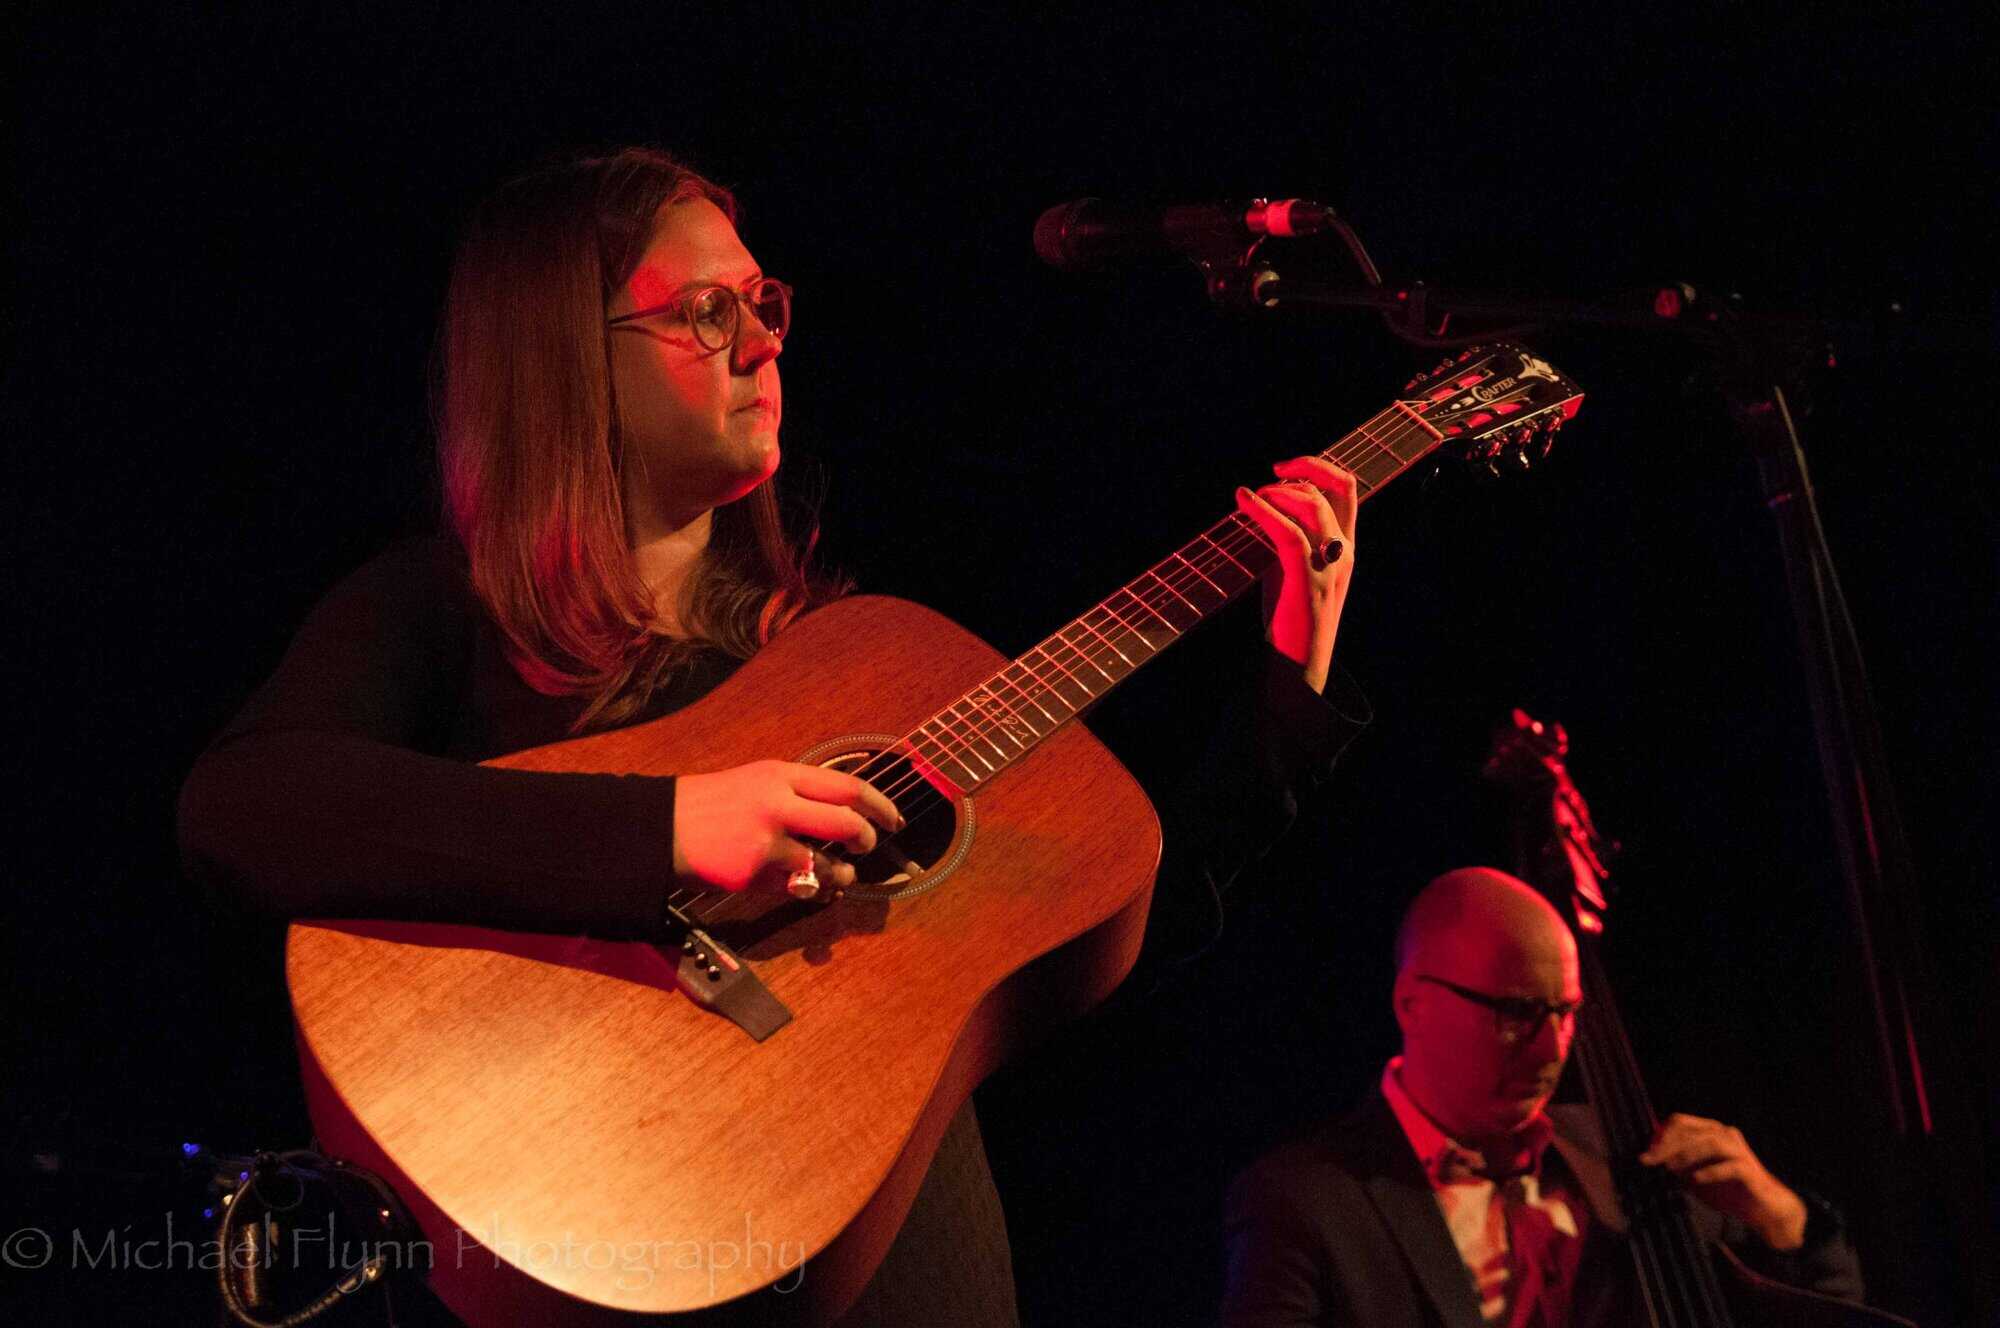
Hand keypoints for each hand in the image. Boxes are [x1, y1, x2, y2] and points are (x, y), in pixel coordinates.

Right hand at [672, 761, 902, 894]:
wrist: (664, 828)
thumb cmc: (715, 805)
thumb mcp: (757, 781)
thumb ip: (799, 792)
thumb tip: (847, 809)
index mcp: (782, 775)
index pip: (847, 786)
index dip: (879, 805)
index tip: (894, 819)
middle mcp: (778, 803)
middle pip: (847, 823)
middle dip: (866, 839)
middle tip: (868, 845)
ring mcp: (768, 840)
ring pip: (828, 864)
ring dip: (844, 874)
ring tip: (842, 874)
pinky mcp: (756, 873)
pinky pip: (801, 888)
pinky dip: (814, 891)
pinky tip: (811, 888)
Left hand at [1234, 457, 1357, 693]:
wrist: (1298, 664)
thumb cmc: (1291, 618)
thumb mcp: (1293, 568)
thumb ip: (1288, 539)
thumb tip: (1261, 509)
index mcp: (1346, 547)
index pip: (1347, 490)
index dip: (1318, 467)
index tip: (1283, 469)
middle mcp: (1345, 552)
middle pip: (1335, 488)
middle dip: (1300, 471)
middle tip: (1268, 480)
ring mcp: (1329, 565)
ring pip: (1312, 505)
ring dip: (1278, 492)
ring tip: (1252, 498)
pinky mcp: (1307, 579)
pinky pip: (1287, 532)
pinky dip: (1262, 511)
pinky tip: (1243, 501)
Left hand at [1640, 1112, 1809, 1250]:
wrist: (1760, 1209)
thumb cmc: (1725, 1190)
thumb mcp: (1692, 1176)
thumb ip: (1675, 1165)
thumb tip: (1649, 1159)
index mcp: (1710, 1132)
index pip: (1681, 1122)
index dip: (1661, 1136)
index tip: (1646, 1155)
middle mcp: (1725, 1135)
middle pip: (1692, 1131)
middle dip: (1668, 1146)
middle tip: (1651, 1162)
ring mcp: (1739, 1151)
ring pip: (1711, 1142)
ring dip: (1688, 1154)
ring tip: (1671, 1169)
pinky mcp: (1750, 1170)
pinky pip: (1730, 1166)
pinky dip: (1711, 1171)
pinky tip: (1696, 1179)